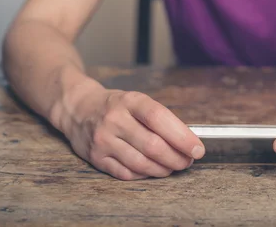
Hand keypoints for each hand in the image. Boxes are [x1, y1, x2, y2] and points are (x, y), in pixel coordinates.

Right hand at [63, 84, 204, 179]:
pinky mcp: (95, 158)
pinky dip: (144, 174)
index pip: (160, 119)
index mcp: (130, 101)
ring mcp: (103, 140)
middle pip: (152, 145)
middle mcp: (115, 120)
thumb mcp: (137, 101)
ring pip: (141, 163)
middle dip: (176, 157)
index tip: (197, 149)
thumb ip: (159, 118)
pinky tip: (153, 169)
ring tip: (173, 167)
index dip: (182, 136)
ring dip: (163, 169)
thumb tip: (186, 142)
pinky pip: (126, 173)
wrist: (78, 108)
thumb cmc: (116, 106)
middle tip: (188, 161)